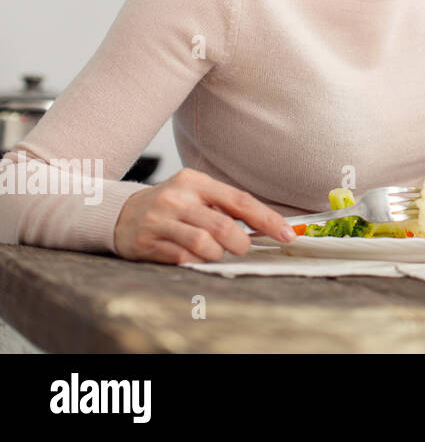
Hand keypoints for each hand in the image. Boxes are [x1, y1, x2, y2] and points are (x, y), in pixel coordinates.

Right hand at [113, 167, 297, 262]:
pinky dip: (196, 261)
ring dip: (218, 254)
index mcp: (196, 181)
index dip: (267, 219)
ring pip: (205, 245)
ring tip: (214, 250)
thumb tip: (266, 225)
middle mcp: (177, 198)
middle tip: (241, 247)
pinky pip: (183, 258)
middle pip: (224, 227)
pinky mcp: (147, 243)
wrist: (120, 214)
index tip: (287, 233)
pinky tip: (192, 254)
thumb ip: (226, 206)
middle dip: (241, 244)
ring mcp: (160, 221)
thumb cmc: (171, 205)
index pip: (240, 201)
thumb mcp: (197, 194)